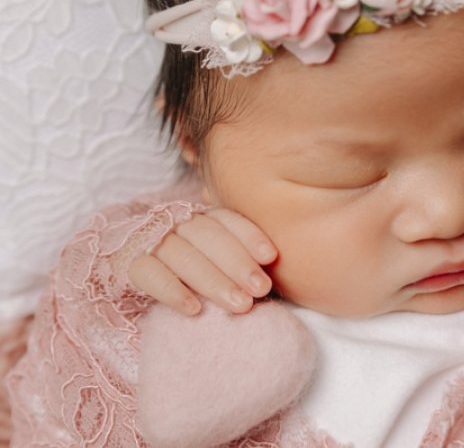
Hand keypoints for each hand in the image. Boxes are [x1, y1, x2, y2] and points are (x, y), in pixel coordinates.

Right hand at [128, 208, 276, 314]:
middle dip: (238, 263)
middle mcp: (176, 222)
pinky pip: (148, 273)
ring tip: (241, 305)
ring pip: (182, 255)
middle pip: (208, 236)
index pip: (226, 218)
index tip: (271, 256)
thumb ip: (237, 258)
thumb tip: (274, 272)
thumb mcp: (213, 257)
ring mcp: (150, 240)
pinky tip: (194, 309)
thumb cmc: (187, 265)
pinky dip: (172, 290)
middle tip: (262, 289)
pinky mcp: (127, 263)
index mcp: (201, 217)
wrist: (125, 262)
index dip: (249, 235)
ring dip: (214, 280)